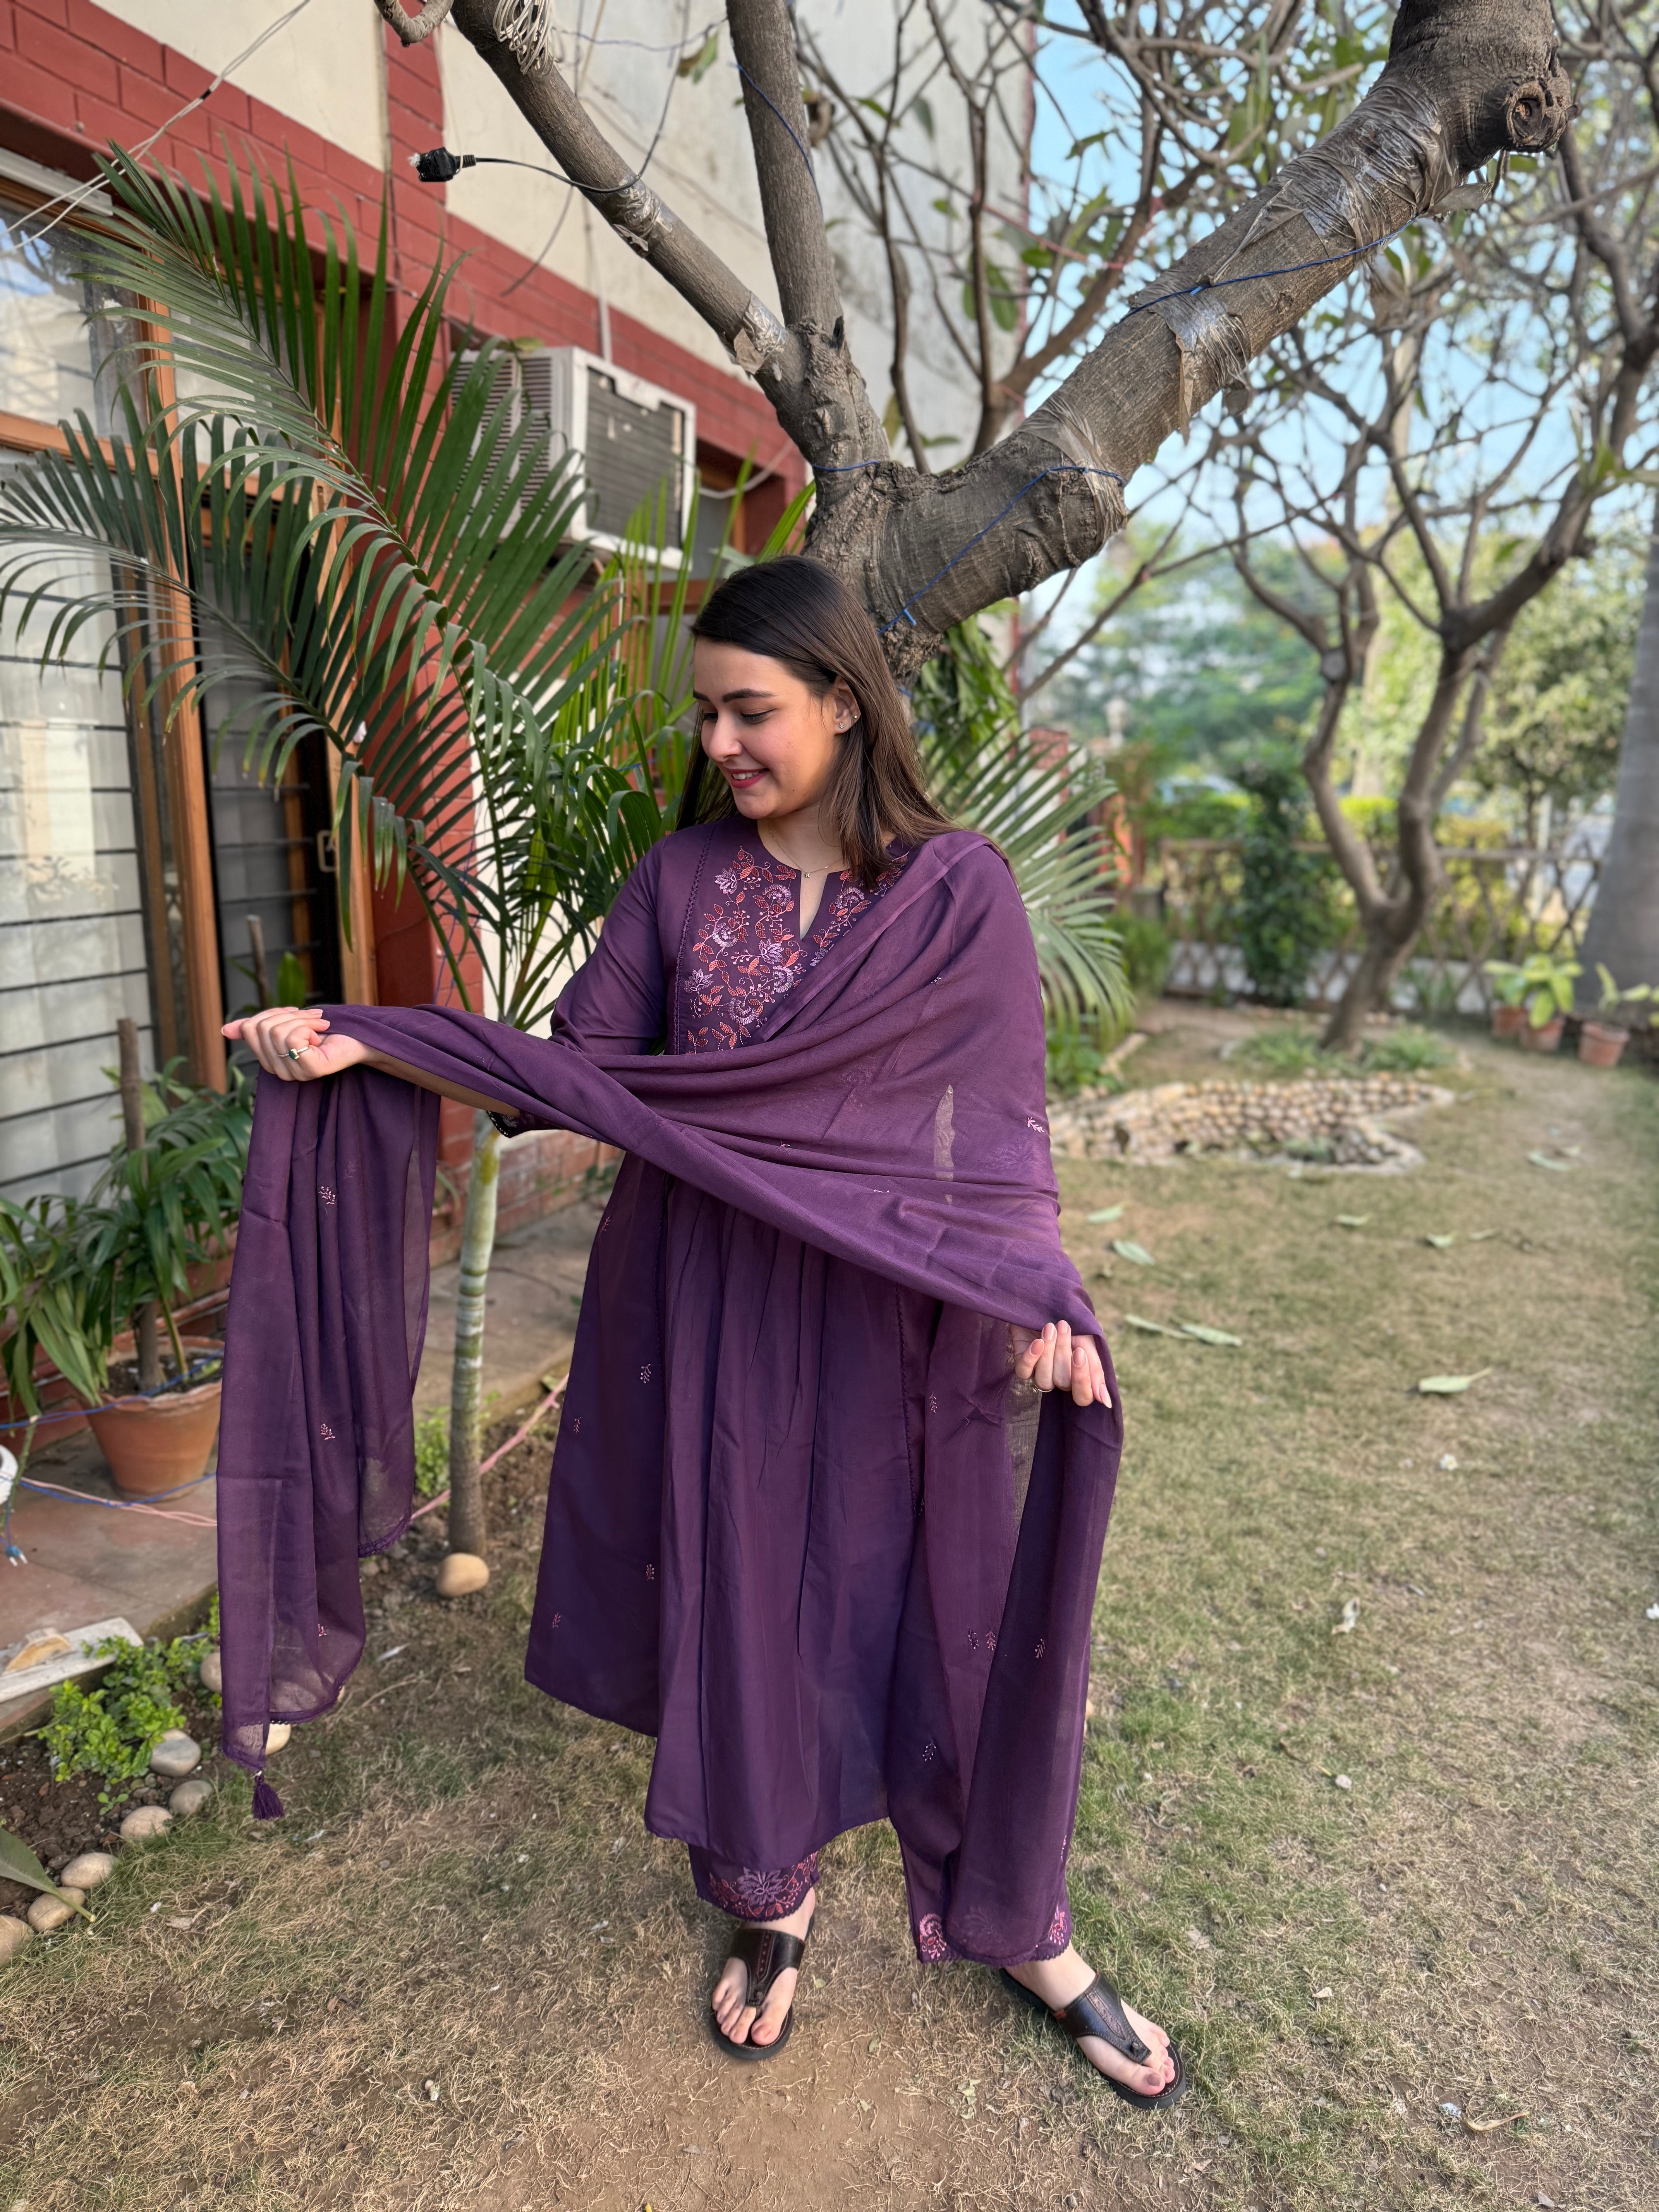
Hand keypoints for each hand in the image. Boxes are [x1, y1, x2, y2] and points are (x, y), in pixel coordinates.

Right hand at [223, 1007, 370, 1082]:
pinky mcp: (309, 1070)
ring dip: (302, 1019)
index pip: (250, 1028)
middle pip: (260, 1028)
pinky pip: (293, 1039)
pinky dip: (310, 1026)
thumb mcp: (288, 1023)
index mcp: (270, 1060)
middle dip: (287, 1014)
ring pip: (276, 1032)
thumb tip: (224, 1030)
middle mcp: (279, 1072)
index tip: (295, 1014)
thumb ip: (259, 1026)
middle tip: (312, 1018)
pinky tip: (324, 1034)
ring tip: (321, 1026)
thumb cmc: (326, 1031)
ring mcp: (294, 1074)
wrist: (361, 1037)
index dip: (272, 1013)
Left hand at [1012, 1320, 1110, 1407]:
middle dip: (1062, 1353)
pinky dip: (1031, 1357)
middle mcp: (1059, 1379)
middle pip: (1063, 1382)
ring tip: (1049, 1327)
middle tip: (1063, 1326)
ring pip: (1044, 1380)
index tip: (1080, 1353)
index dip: (1082, 1380)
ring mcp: (1039, 1373)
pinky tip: (1037, 1341)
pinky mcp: (1022, 1365)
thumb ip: (1096, 1369)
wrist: (1046, 1302)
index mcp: (1078, 1376)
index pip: (1082, 1397)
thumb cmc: (1072, 1323)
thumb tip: (1106, 1402)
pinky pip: (1024, 1372)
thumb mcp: (1088, 1342)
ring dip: (1048, 1351)